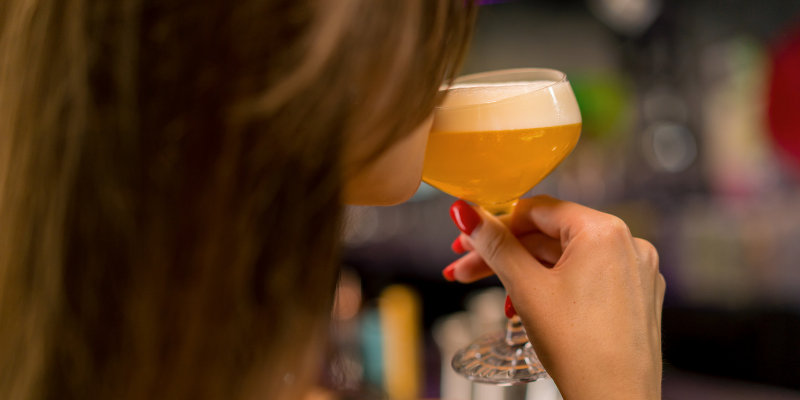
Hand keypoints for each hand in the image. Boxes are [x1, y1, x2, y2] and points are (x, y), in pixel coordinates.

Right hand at [445, 196, 664, 399]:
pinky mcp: (634, 297)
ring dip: (524, 273)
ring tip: (493, 295)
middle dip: (503, 254)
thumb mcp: (526, 287)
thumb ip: (494, 244)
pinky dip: (553, 287)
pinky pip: (585, 278)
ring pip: (564, 259)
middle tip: (465, 267)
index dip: (495, 222)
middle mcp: (628, 244)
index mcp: (605, 231)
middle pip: (548, 237)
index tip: (468, 235)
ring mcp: (634, 272)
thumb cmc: (580, 349)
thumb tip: (467, 213)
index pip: (538, 210)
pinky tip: (526, 306)